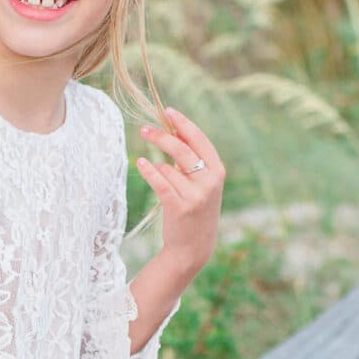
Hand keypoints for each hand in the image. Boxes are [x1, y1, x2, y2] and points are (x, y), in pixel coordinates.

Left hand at [136, 104, 224, 271]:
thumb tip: (175, 130)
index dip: (183, 124)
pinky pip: (160, 182)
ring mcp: (196, 196)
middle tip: (144, 129)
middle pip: (182, 149)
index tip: (168, 111)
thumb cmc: (196, 210)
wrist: (194, 248)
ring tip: (152, 171)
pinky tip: (141, 163)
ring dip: (156, 168)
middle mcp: (210, 182)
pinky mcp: (179, 207)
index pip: (200, 140)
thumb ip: (193, 161)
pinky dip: (149, 171)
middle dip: (162, 136)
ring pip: (168, 168)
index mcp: (218, 172)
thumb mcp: (203, 184)